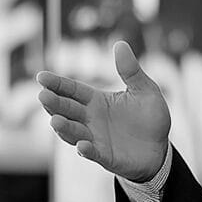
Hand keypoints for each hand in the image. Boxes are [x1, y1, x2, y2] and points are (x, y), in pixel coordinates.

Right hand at [35, 41, 171, 181]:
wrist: (161, 149)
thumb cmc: (150, 118)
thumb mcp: (145, 90)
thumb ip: (131, 70)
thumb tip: (120, 44)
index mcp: (97, 101)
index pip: (72, 90)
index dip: (57, 84)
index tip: (41, 77)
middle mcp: (91, 120)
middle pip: (67, 109)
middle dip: (54, 103)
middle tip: (43, 95)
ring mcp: (96, 139)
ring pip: (73, 132)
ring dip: (64, 127)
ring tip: (55, 121)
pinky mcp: (106, 157)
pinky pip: (93, 154)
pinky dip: (86, 150)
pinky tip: (82, 146)